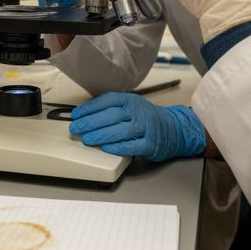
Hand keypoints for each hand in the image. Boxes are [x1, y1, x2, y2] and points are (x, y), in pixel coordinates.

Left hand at [69, 93, 205, 161]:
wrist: (174, 129)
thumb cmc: (147, 119)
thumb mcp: (131, 107)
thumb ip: (112, 109)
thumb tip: (85, 116)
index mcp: (131, 100)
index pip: (108, 101)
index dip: (90, 107)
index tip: (75, 115)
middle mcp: (138, 112)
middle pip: (112, 115)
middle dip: (91, 122)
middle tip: (76, 128)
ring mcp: (146, 128)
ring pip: (121, 130)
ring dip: (101, 135)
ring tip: (87, 140)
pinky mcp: (150, 144)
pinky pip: (132, 145)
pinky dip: (118, 147)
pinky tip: (106, 148)